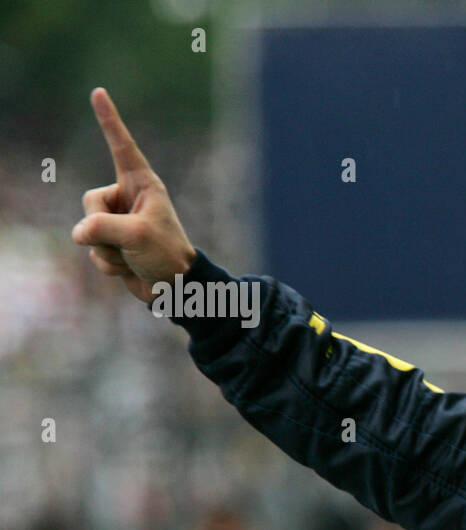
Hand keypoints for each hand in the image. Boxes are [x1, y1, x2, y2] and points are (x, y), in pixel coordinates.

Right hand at [72, 88, 196, 303]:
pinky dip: (110, 265)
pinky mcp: (112, 243)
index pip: (122, 147)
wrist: (175, 288)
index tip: (99, 92)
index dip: (109, 120)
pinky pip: (94, 252)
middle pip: (90, 202)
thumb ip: (102, 227)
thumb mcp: (137, 236)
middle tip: (130, 242)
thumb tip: (79, 233)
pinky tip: (130, 267)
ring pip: (88, 232)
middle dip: (103, 227)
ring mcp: (117, 222)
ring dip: (109, 251)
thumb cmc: (166, 255)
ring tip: (134, 256)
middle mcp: (128, 199)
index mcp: (142, 185)